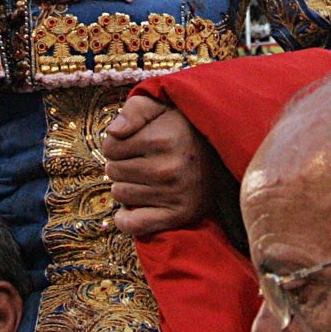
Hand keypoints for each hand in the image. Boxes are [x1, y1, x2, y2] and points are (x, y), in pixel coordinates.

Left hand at [101, 95, 222, 236]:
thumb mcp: (160, 106)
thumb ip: (134, 110)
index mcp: (161, 140)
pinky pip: (133, 224)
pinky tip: (132, 209)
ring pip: (119, 195)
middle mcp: (167, 169)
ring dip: (126, 187)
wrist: (221, 154)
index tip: (132, 145)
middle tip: (140, 162)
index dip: (116, 144)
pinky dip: (125, 219)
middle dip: (121, 165)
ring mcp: (174, 194)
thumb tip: (113, 132)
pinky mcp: (178, 215)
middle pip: (112, 171)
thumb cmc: (182, 128)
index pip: (109, 147)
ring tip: (144, 179)